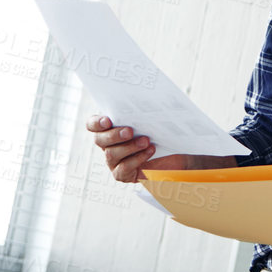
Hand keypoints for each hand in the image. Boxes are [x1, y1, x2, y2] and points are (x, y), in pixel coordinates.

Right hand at [87, 115, 235, 183]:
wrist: (178, 152)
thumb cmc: (163, 132)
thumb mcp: (154, 118)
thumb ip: (145, 109)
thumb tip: (147, 96)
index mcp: (111, 127)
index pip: (93, 124)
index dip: (96, 122)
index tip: (108, 120)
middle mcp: (108, 144)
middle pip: (99, 140)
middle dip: (114, 134)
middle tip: (130, 131)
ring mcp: (113, 161)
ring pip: (111, 154)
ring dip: (129, 146)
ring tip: (146, 141)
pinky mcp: (122, 174)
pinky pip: (123, 168)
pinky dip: (137, 159)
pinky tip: (150, 152)